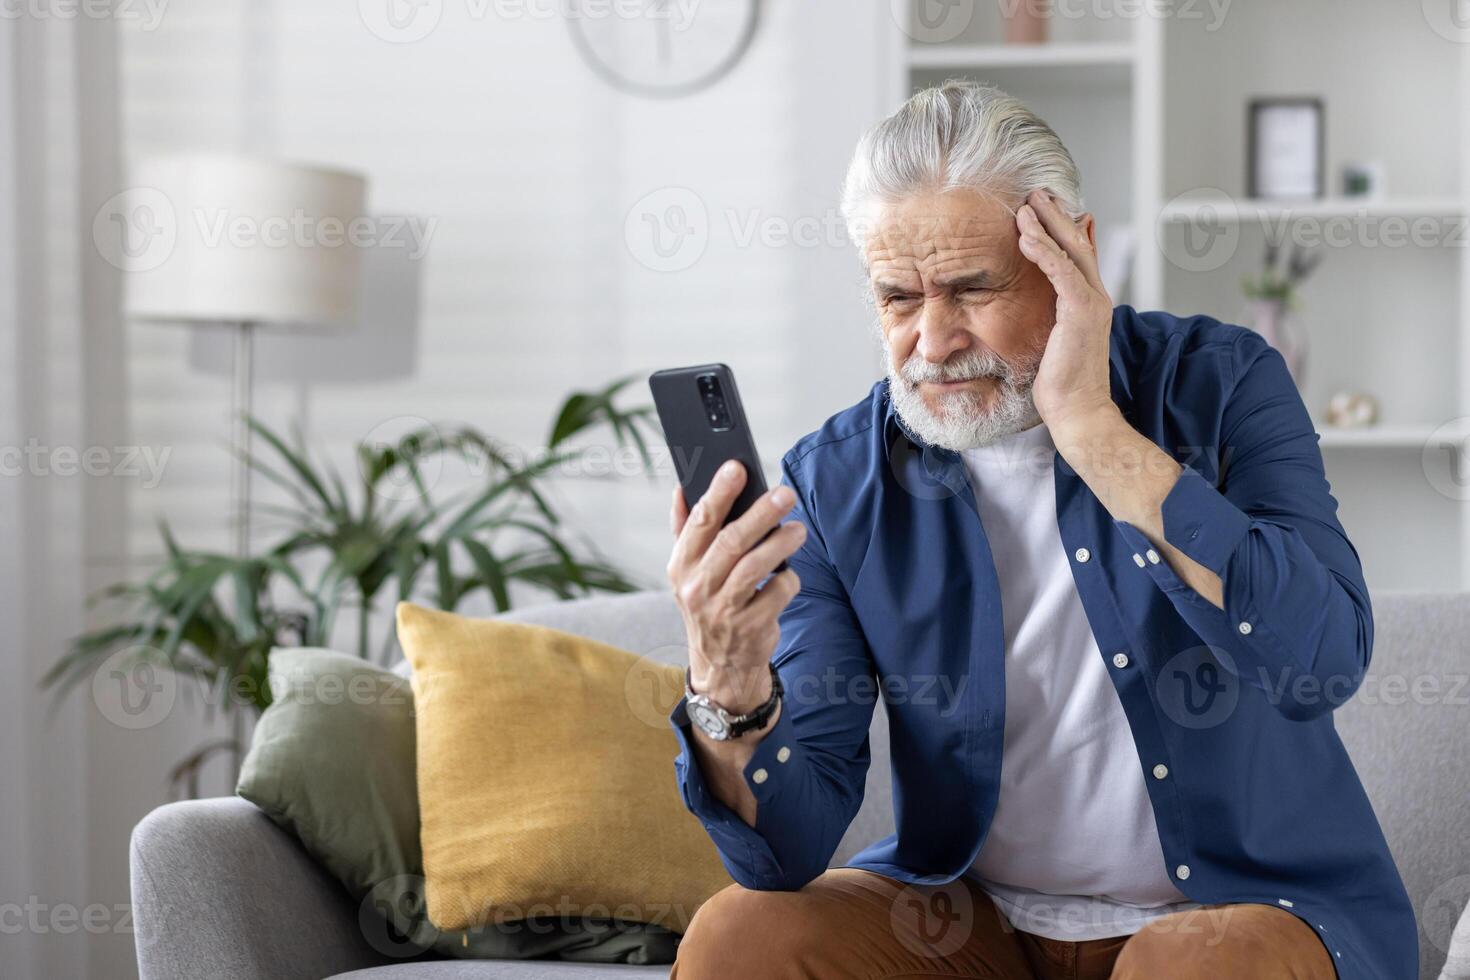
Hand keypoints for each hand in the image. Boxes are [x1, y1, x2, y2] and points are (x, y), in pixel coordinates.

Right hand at [667, 460, 804, 713]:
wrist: (720, 666)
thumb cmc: (708, 604)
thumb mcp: (688, 572)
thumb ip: (684, 529)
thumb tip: (681, 487)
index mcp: (682, 565)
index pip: (699, 522)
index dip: (718, 491)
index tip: (737, 467)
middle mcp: (698, 587)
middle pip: (731, 541)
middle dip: (761, 513)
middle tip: (785, 494)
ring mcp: (723, 610)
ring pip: (756, 566)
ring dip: (781, 543)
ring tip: (799, 530)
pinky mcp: (750, 628)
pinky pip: (777, 593)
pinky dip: (789, 580)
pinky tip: (789, 576)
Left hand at [1016, 190, 1117, 433]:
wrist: (1078, 411)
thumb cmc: (1061, 382)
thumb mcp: (1054, 339)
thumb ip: (1052, 313)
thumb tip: (1042, 296)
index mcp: (1090, 301)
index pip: (1078, 254)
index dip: (1062, 227)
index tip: (1042, 207)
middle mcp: (1096, 297)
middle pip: (1078, 243)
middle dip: (1056, 216)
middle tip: (1036, 192)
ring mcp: (1092, 303)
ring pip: (1071, 252)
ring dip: (1047, 225)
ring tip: (1026, 204)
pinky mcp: (1081, 313)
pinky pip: (1061, 272)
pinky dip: (1044, 252)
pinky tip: (1025, 237)